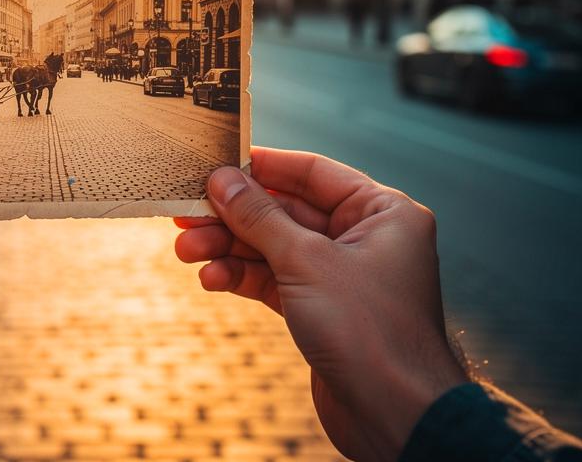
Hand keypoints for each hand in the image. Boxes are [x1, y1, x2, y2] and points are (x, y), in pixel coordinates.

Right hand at [175, 148, 466, 461]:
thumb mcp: (305, 262)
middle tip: (187, 216)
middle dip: (234, 217)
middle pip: (286, 211)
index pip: (313, 173)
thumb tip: (223, 180)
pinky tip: (212, 278)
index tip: (217, 164)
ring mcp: (343, 276)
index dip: (262, 167)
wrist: (395, 416)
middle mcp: (365, 239)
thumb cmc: (371, 333)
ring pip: (275, 248)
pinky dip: (243, 277)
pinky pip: (276, 280)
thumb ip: (260, 217)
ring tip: (186, 251)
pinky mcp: (323, 310)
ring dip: (230, 248)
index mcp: (383, 212)